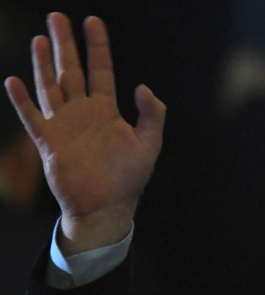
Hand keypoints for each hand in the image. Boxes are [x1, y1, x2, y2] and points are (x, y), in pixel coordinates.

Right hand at [4, 13, 165, 253]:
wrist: (107, 207)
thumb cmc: (129, 178)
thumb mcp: (149, 144)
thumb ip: (152, 115)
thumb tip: (143, 86)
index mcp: (107, 111)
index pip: (101, 70)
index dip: (97, 46)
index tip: (93, 22)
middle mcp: (83, 113)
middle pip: (71, 70)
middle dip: (64, 44)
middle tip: (57, 17)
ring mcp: (63, 126)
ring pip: (50, 87)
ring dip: (42, 63)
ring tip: (39, 38)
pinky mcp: (48, 142)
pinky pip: (32, 117)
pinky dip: (22, 100)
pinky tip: (14, 81)